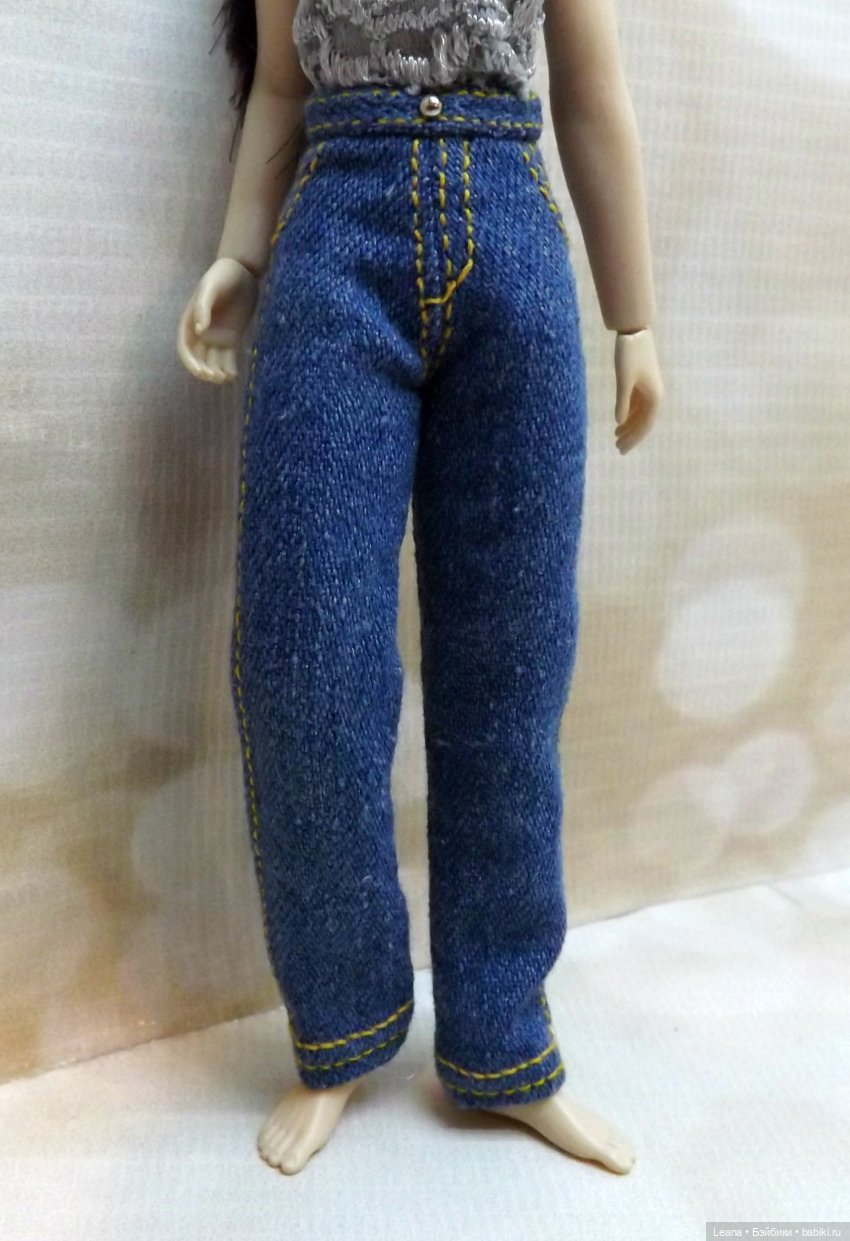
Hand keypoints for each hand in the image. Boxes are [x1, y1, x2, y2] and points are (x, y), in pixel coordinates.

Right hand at [176, 257, 259, 383]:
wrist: (241, 272)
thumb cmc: (221, 276)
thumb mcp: (210, 288)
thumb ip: (203, 307)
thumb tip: (199, 331)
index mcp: (189, 322)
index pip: (186, 349)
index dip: (191, 363)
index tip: (202, 371)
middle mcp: (201, 333)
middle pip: (199, 360)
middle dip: (205, 371)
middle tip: (216, 376)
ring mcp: (216, 336)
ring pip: (213, 362)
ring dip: (217, 373)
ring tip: (226, 378)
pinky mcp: (231, 338)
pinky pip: (228, 358)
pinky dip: (229, 368)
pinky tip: (233, 375)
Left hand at [613, 327, 662, 453]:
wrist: (635, 331)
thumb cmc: (629, 354)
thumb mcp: (623, 379)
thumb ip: (622, 401)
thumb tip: (619, 421)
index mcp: (654, 397)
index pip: (645, 425)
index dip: (634, 439)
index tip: (621, 449)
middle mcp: (654, 395)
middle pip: (644, 422)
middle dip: (631, 436)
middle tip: (618, 448)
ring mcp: (649, 388)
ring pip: (640, 414)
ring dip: (630, 426)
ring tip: (616, 436)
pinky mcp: (642, 382)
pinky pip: (637, 404)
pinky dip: (629, 414)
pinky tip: (620, 421)